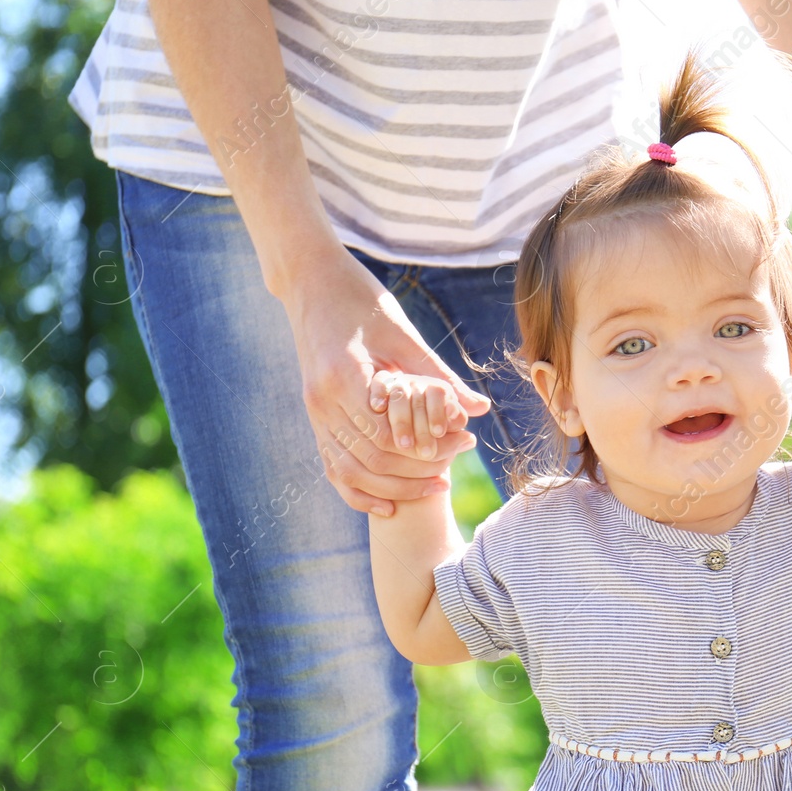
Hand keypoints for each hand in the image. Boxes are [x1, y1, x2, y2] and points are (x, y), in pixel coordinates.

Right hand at [281, 244, 491, 515]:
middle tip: (456, 467)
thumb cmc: (362, 302)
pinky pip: (333, 468)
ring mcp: (313, 414)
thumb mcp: (404, 334)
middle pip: (373, 459)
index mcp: (344, 377)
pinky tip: (389, 505)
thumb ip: (439, 375)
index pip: (389, 434)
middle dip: (418, 470)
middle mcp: (322, 402)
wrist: (311, 284)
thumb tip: (480, 408)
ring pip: (351, 472)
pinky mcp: (314, 419)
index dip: (428, 447)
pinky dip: (359, 492)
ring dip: (394, 488)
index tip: (462, 443)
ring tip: (436, 483)